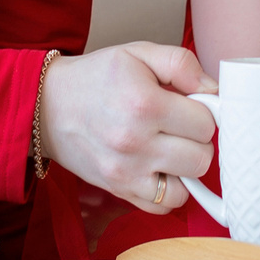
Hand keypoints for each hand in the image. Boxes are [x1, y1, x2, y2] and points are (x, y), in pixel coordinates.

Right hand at [36, 43, 216, 212]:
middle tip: (181, 126)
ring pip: (186, 187)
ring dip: (185, 169)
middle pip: (201, 158)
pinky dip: (168, 190)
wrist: (46, 106)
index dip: (204, 111)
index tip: (191, 105)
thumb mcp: (138, 53)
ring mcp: (125, 172)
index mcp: (144, 104)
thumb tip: (213, 88)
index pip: (206, 123)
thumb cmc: (96, 78)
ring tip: (170, 148)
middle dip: (198, 140)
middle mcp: (135, 143)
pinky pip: (162, 206)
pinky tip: (158, 168)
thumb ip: (181, 63)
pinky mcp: (118, 190)